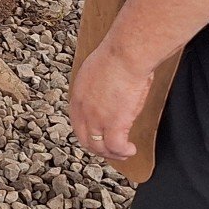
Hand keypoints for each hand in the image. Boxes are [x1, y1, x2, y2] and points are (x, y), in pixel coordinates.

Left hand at [68, 41, 154, 162]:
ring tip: (123, 153)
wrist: (125, 55)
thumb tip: (105, 88)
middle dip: (98, 148)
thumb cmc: (116, 55)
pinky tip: (130, 149)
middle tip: (110, 150)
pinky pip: (116, 147)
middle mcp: (83, 110)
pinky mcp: (114, 125)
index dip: (88, 133)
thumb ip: (96, 85)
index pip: (77, 123)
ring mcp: (97, 119)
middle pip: (85, 139)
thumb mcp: (96, 70)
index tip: (98, 136)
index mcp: (78, 96)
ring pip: (100, 147)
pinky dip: (123, 152)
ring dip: (112, 154)